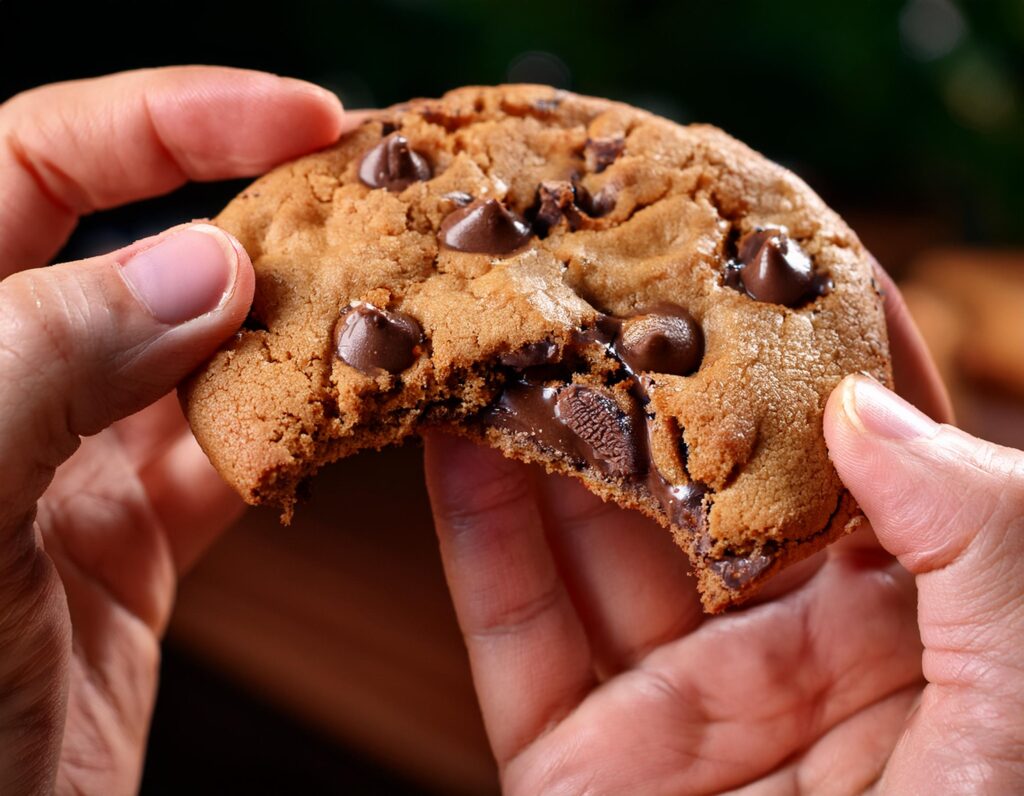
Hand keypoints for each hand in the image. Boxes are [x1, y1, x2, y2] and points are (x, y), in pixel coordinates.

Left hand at [0, 67, 349, 793]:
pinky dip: (293, 428)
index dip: (166, 120)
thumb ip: (43, 366)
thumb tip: (203, 265)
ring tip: (387, 297)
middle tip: (373, 204)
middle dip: (256, 212)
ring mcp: (63, 465)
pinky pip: (229, 456)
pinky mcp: (126, 544)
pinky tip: (346, 409)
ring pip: (199, 355)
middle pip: (138, 250)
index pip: (32, 166)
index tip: (298, 117)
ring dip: (291, 326)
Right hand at [426, 269, 1023, 792]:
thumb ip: (984, 546)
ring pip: (595, 539)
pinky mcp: (580, 768)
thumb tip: (864, 406)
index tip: (763, 226)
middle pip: (707, 476)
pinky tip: (449, 438)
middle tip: (606, 257)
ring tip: (509, 319)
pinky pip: (515, 633)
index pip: (866, 448)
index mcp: (928, 632)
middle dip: (656, 367)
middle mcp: (797, 653)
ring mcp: (679, 709)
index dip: (822, 336)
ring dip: (549, 428)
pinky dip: (477, 535)